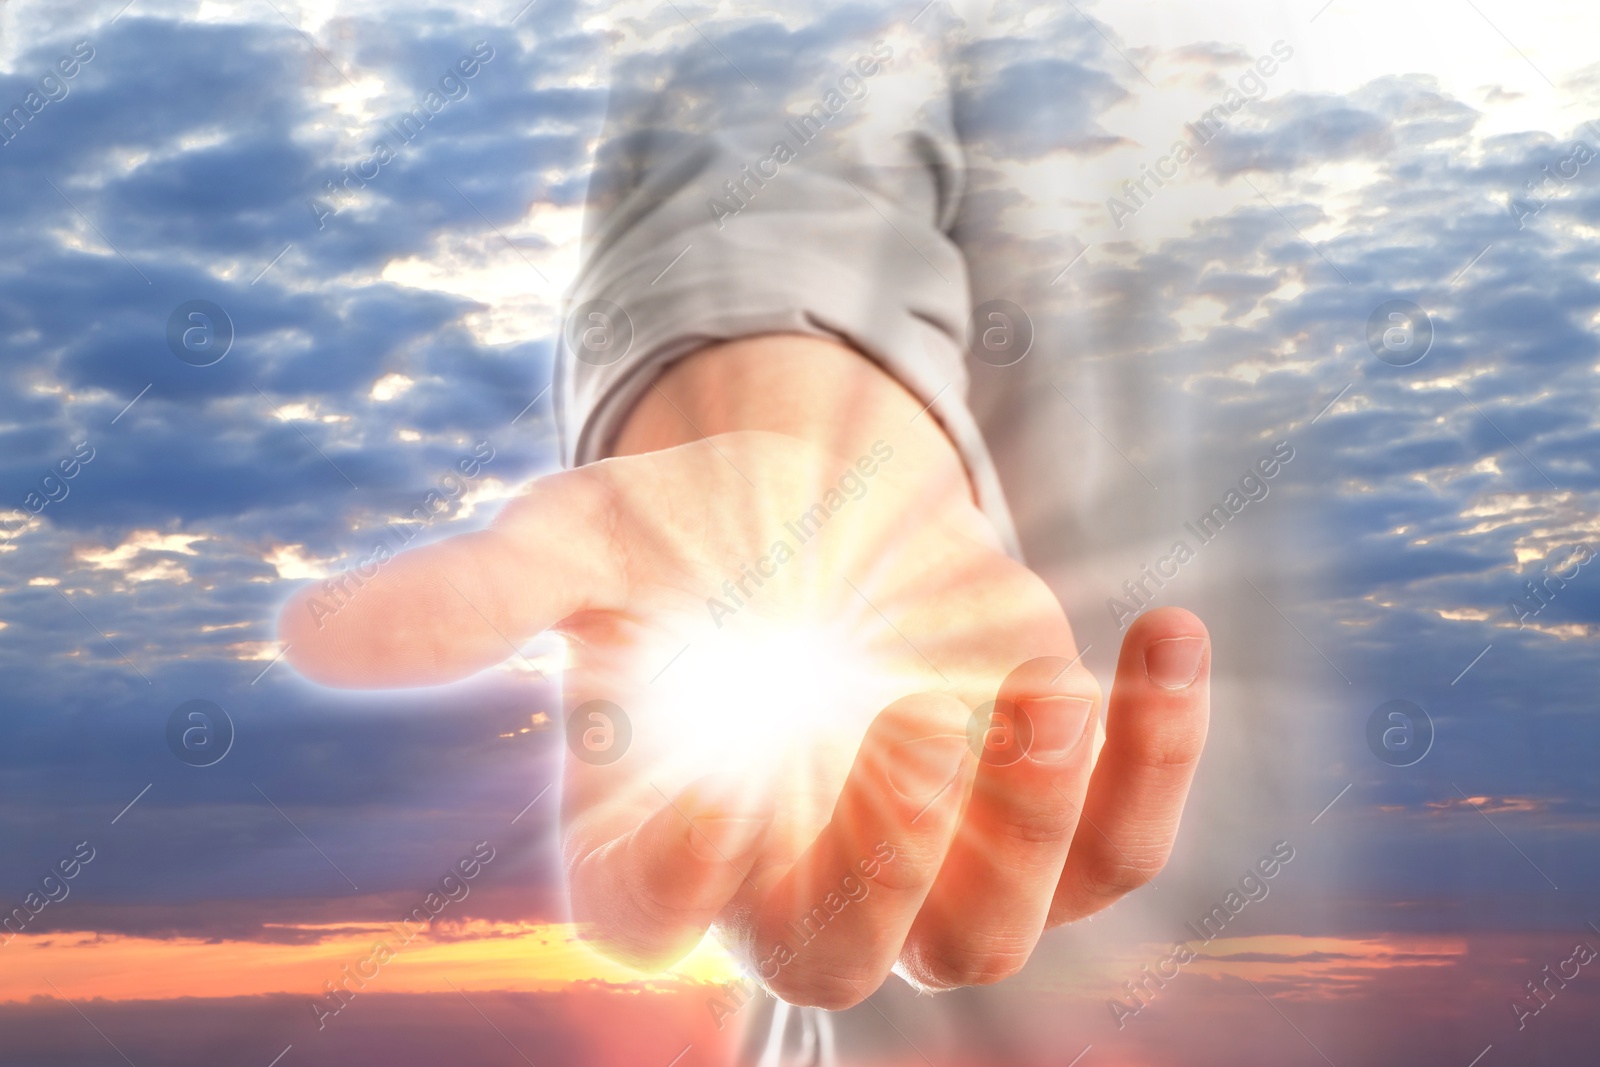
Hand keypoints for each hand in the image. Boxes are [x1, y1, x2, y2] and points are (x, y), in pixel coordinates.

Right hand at [279, 335, 1210, 1007]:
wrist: (818, 502)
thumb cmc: (686, 534)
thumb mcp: (580, 539)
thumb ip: (469, 598)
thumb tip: (300, 636)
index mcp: (667, 836)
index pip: (651, 913)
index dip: (675, 854)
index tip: (698, 727)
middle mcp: (795, 875)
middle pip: (833, 954)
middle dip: (874, 859)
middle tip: (893, 723)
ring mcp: (930, 857)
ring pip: (987, 930)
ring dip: (1026, 825)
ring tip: (1028, 679)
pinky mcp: (1036, 808)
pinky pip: (1115, 844)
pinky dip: (1155, 760)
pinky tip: (1159, 631)